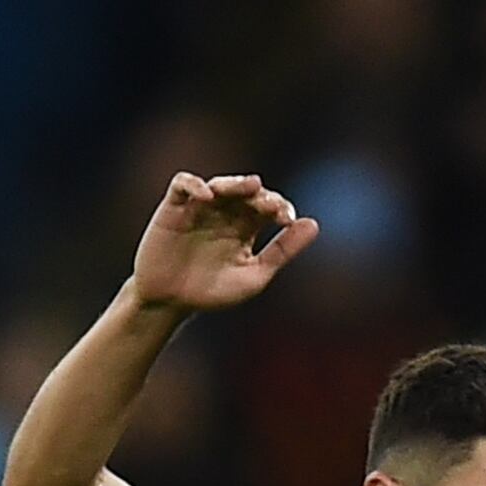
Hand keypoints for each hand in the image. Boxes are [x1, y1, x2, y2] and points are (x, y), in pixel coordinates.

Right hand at [129, 174, 316, 313]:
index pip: (268, 207)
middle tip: (271, 207)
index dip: (280, 207)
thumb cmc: (212, 291)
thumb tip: (314, 223)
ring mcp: (199, 209)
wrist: (171, 301)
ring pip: (220, 184)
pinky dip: (195, 184)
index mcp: (246, 229)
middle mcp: (224, 214)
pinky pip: (183, 184)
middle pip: (247, 192)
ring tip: (250, 187)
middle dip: (262, 195)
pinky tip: (208, 196)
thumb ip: (283, 251)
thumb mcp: (255, 275)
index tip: (286, 220)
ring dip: (236, 184)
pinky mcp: (173, 207)